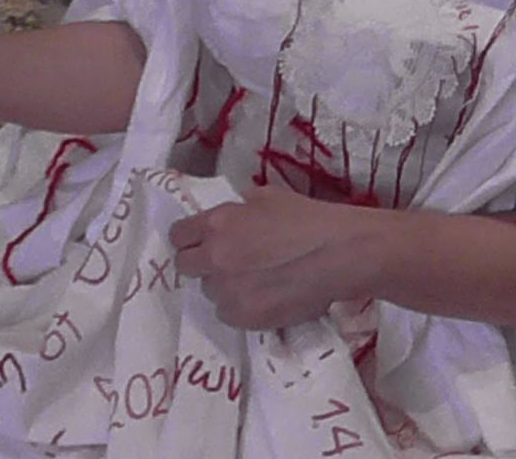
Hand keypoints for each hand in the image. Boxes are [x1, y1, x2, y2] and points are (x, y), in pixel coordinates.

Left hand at [170, 182, 374, 330]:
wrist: (337, 255)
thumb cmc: (307, 219)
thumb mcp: (268, 197)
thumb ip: (239, 209)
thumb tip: (232, 218)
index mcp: (217, 224)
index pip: (178, 236)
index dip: (188, 238)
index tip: (200, 241)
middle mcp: (215, 259)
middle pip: (186, 266)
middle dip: (201, 262)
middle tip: (224, 261)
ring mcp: (228, 292)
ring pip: (209, 292)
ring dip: (224, 285)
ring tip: (253, 280)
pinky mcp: (244, 318)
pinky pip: (228, 313)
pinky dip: (240, 305)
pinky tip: (263, 295)